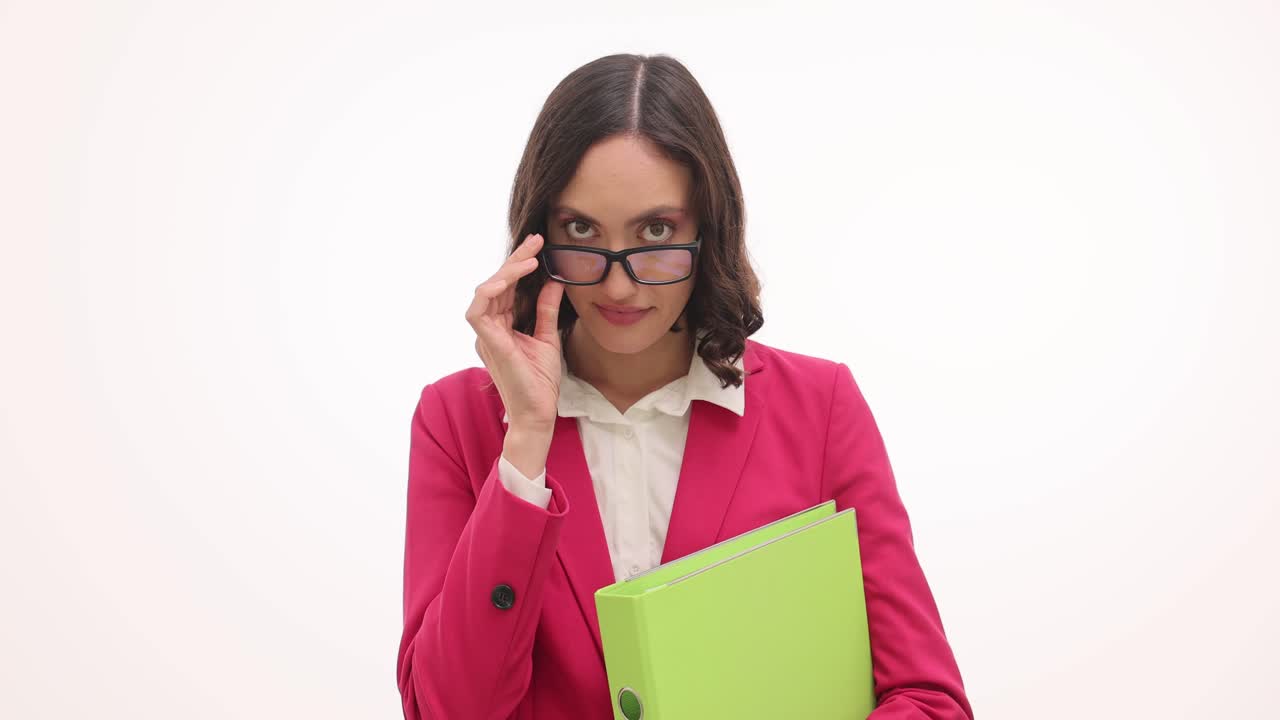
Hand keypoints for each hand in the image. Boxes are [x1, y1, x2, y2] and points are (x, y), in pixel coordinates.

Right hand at [465, 233, 565, 435]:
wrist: (539, 413)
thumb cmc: (540, 381)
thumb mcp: (547, 336)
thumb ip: (546, 309)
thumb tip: (553, 281)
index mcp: (501, 326)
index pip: (506, 288)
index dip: (519, 264)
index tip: (539, 246)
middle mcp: (490, 328)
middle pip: (495, 285)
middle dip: (515, 260)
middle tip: (536, 241)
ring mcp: (486, 336)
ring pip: (485, 293)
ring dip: (505, 272)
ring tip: (529, 259)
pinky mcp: (488, 344)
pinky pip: (477, 312)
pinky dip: (489, 292)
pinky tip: (506, 280)